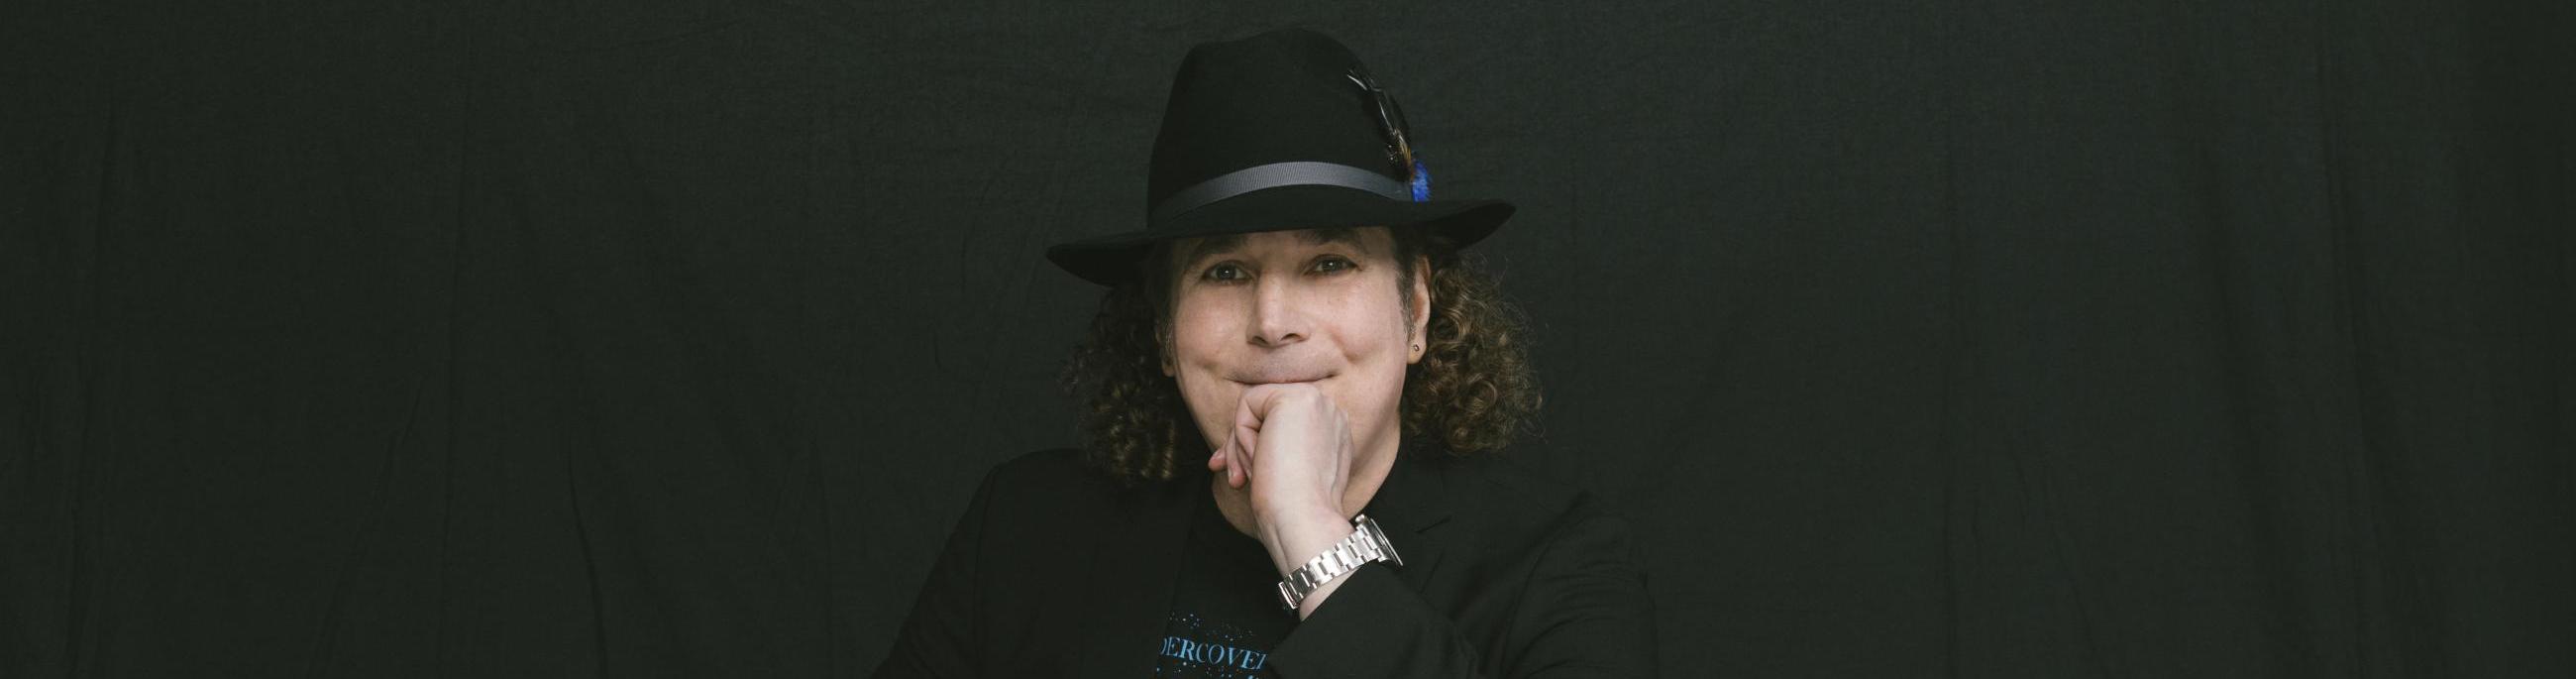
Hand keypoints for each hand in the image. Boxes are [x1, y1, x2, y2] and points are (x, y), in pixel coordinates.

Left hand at [1204, 382, 1370, 617]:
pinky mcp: (1295, 398)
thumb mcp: (1284, 472)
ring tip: (1250, 476)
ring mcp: (1316, 401)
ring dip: (1241, 447)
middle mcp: (1329, 411)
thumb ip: (1271, 449)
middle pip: (1266, 411)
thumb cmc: (1293, 510)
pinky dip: (1242, 435)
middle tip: (1234, 478)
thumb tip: (1229, 450)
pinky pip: (1248, 403)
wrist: (1303, 520)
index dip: (1251, 444)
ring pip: (1255, 407)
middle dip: (1239, 446)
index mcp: (1332, 431)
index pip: (1280, 422)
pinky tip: (1259, 461)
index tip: (1235, 474)